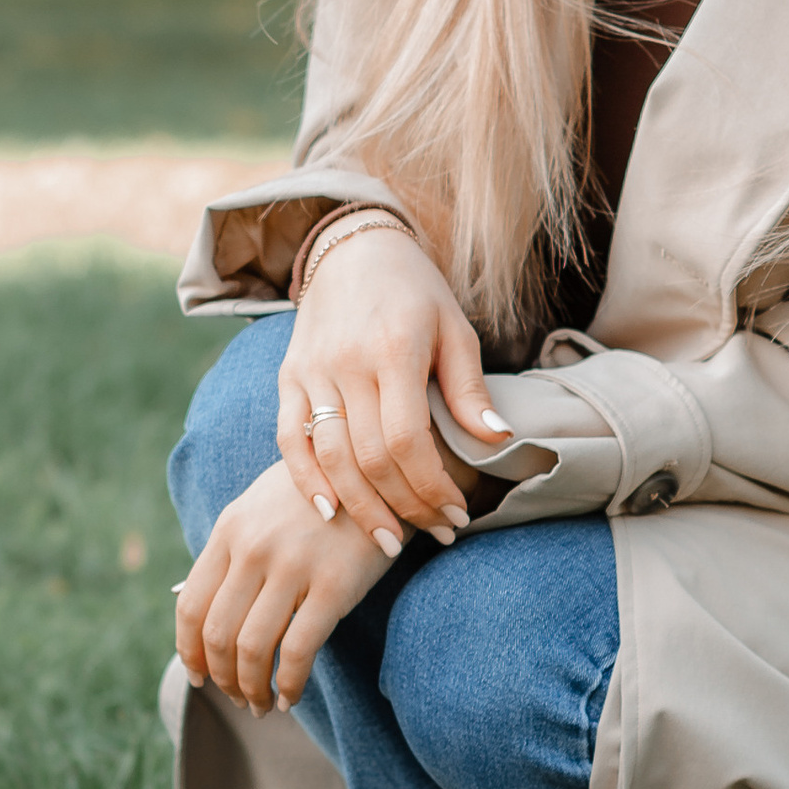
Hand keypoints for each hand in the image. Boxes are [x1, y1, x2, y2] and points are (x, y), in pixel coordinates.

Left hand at [174, 461, 398, 714]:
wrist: (379, 473)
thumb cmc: (318, 498)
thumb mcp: (261, 509)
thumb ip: (232, 551)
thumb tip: (200, 609)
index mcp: (230, 529)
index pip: (190, 604)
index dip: (189, 651)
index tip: (198, 677)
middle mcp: (254, 547)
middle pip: (217, 633)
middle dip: (221, 678)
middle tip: (235, 698)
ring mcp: (293, 565)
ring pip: (252, 648)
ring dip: (251, 689)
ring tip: (259, 704)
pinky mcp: (335, 585)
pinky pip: (299, 650)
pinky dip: (289, 685)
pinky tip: (289, 698)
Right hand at [278, 224, 510, 546]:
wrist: (353, 249)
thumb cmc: (415, 292)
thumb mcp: (454, 329)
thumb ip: (469, 388)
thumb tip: (499, 441)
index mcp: (394, 349)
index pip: (407, 439)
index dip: (432, 486)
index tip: (458, 513)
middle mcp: (346, 363)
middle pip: (370, 457)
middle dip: (405, 507)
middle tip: (435, 533)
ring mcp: (311, 372)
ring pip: (329, 457)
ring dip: (360, 508)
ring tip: (388, 540)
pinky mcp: (289, 378)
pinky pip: (289, 439)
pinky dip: (306, 480)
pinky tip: (330, 512)